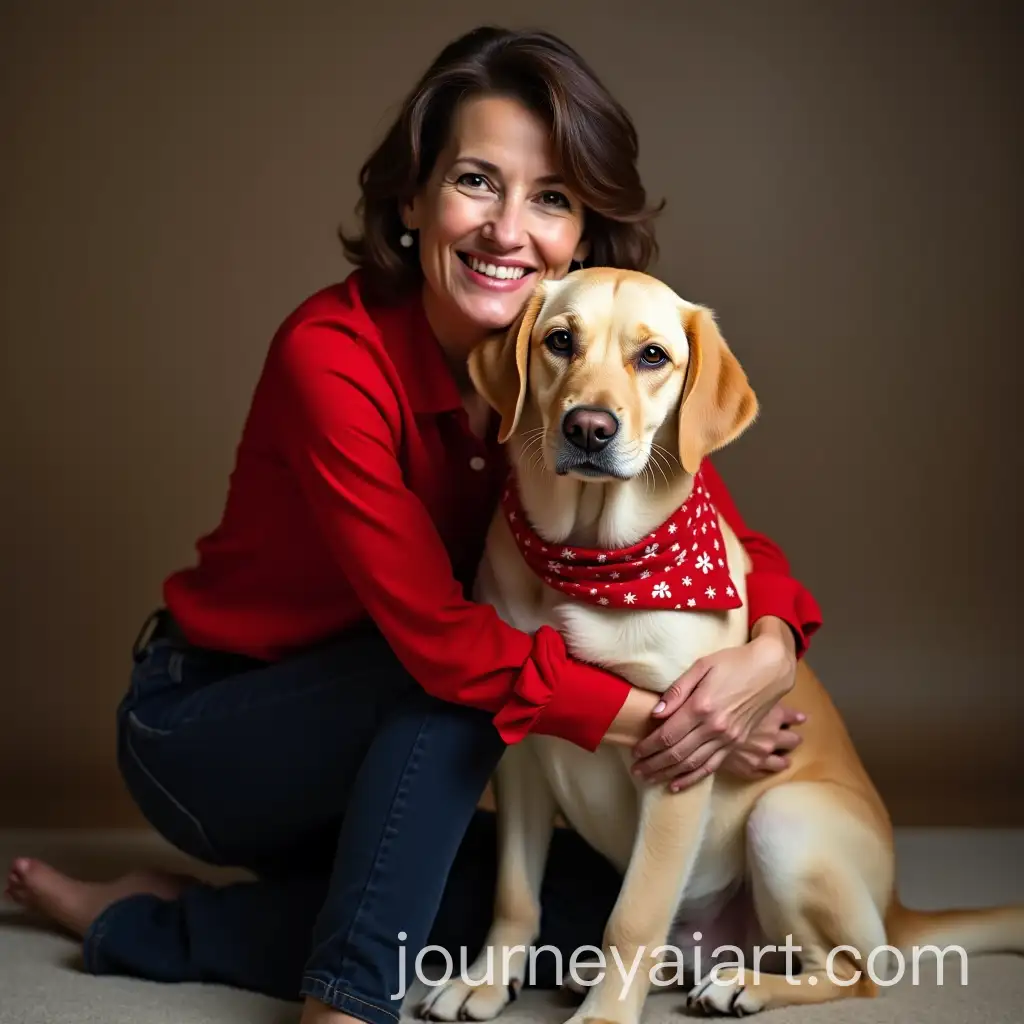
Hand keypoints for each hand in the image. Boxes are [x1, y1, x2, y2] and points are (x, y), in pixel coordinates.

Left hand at [630, 617, 797, 789]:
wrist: (770, 670)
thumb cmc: (733, 663)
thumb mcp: (702, 666)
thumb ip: (677, 691)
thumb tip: (655, 714)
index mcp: (701, 707)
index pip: (668, 735)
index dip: (649, 746)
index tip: (635, 752)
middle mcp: (714, 727)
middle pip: (677, 754)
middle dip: (653, 765)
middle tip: (636, 771)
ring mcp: (728, 738)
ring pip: (692, 764)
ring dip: (668, 774)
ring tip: (649, 779)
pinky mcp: (737, 744)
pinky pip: (711, 766)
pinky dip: (692, 778)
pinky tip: (676, 785)